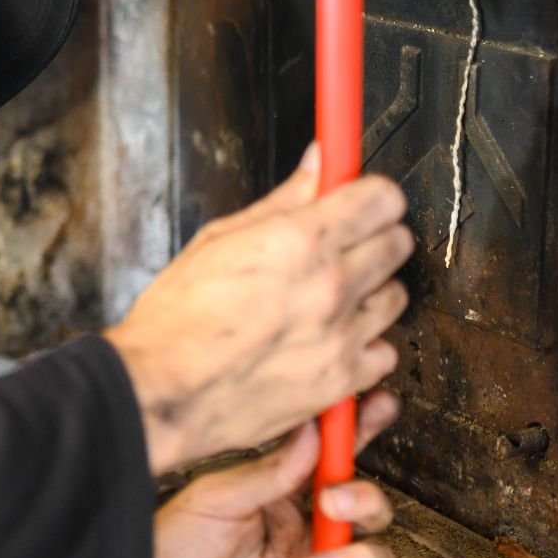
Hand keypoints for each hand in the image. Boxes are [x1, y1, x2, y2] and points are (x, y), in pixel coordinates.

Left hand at [70, 392, 400, 557]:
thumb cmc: (171, 551)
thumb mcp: (215, 500)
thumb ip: (268, 472)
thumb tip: (311, 430)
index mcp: (283, 499)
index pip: (334, 462)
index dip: (362, 432)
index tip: (380, 404)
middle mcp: (305, 537)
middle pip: (369, 510)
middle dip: (365, 499)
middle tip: (333, 500)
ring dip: (362, 557)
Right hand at [104, 144, 411, 473]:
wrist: (160, 391)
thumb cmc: (175, 321)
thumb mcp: (217, 240)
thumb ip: (280, 202)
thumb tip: (315, 165)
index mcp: (300, 241)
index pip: (381, 199)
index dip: (369, 196)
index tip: (359, 200)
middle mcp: (329, 286)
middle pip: (397, 243)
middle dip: (372, 237)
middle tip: (343, 245)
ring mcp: (340, 336)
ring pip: (395, 297)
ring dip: (370, 292)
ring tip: (331, 298)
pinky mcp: (341, 381)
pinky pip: (384, 353)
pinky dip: (365, 346)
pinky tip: (334, 339)